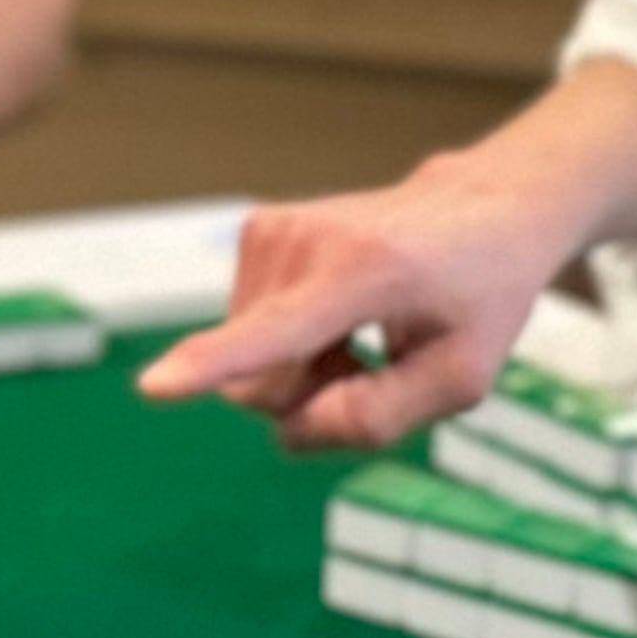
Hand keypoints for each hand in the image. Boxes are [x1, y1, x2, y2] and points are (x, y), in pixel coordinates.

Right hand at [137, 60, 636, 447]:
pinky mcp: (257, 229)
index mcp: (364, 276)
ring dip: (302, 370)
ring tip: (361, 338)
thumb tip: (288, 431)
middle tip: (370, 372)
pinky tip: (337, 318)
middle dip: (303, 401)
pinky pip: (246, 331)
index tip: (153, 386)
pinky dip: (290, 343)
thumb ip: (376, 419)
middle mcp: (307, 242)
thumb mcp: (461, 379)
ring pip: (247, 362)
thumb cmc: (480, 297)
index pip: (277, 335)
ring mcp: (273, 228)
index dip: (211, 366)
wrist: (482, 206)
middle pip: (258, 384)